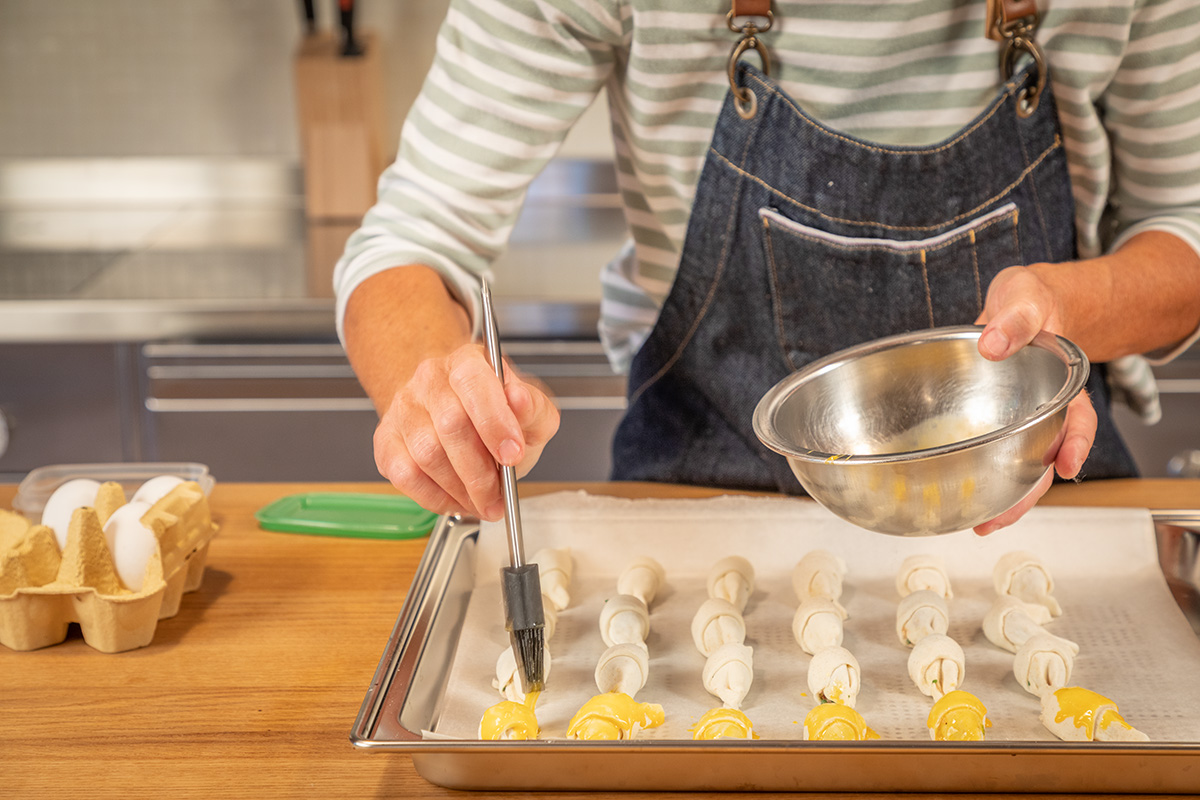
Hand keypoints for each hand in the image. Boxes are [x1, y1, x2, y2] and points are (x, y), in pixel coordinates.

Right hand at [372, 342, 559, 520]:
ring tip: (482, 500)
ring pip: (427, 455)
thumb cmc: (495, 416)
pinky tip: (456, 499)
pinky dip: (436, 497)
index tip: (513, 455)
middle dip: (480, 472)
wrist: (459, 417)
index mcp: (468, 362)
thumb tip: (519, 400)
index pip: (474, 383)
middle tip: (498, 496)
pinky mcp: (386, 441)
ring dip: (460, 489)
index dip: (494, 422)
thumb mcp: (530, 411)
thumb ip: (533, 408)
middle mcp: (430, 379)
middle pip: (450, 425)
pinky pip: (406, 475)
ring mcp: (404, 409)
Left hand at [971, 265, 1097, 535]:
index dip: (1074, 445)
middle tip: (999, 520)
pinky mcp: (987, 418)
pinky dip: (975, 471)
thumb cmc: (1030, 301)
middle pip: (1042, 458)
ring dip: (1000, 494)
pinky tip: (957, 492)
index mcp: (1059, 384)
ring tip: (978, 524)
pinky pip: (985, 448)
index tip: (1067, 466)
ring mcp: (1014, 417)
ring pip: (1014, 462)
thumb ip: (1016, 317)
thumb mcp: (1027, 296)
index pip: (1077, 420)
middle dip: (1026, 493)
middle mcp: (1040, 408)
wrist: (1018, 303)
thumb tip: (993, 343)